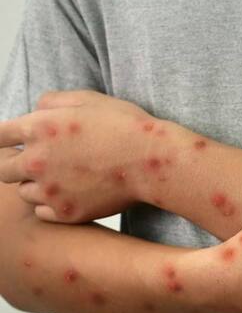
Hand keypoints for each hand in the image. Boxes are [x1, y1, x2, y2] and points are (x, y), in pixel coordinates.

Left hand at [0, 90, 164, 221]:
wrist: (154, 161)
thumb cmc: (126, 126)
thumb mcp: (89, 99)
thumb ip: (53, 101)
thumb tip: (35, 109)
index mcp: (38, 128)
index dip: (7, 138)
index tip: (17, 141)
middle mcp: (36, 161)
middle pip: (3, 168)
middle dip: (17, 163)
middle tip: (43, 161)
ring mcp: (50, 190)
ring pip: (23, 192)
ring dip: (36, 185)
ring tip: (63, 178)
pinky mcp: (66, 213)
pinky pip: (42, 213)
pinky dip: (51, 205)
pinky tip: (71, 194)